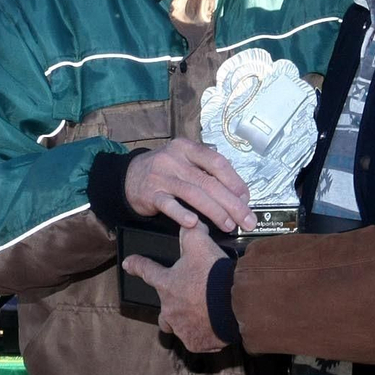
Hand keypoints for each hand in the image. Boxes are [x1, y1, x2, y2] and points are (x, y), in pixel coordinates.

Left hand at [121, 224, 227, 352]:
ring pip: (177, 326)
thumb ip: (191, 232)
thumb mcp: (201, 245)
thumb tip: (190, 222)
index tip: (127, 263)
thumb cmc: (215, 276)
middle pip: (162, 310)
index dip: (136, 265)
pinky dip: (202, 334)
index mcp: (167, 284)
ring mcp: (182, 328)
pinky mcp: (196, 342)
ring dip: (184, 321)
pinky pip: (195, 340)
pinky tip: (211, 327)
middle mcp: (170, 309)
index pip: (146, 270)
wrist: (236, 303)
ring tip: (198, 315)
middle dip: (168, 305)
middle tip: (182, 300)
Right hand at [124, 138, 255, 232]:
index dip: (235, 181)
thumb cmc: (164, 171)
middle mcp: (175, 159)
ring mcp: (161, 176)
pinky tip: (194, 223)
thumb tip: (237, 193)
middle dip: (231, 203)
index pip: (217, 162)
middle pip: (209, 182)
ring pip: (193, 194)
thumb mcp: (184, 161)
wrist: (128, 176)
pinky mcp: (150, 194)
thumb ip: (206, 172)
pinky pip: (168, 205)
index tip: (246, 199)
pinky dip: (182, 214)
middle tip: (246, 219)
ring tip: (228, 225)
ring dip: (214, 211)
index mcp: (187, 148)